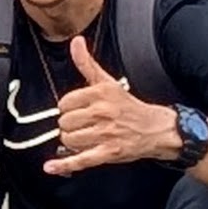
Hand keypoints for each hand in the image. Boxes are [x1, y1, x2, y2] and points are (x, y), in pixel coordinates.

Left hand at [44, 35, 178, 175]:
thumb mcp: (108, 82)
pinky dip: (64, 165)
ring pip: (69, 140)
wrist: (156, 129)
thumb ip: (87, 62)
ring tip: (85, 137)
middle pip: (64, 122)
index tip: (78, 110)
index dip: (68, 108)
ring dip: (72, 141)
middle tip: (84, 124)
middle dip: (70, 125)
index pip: (65, 103)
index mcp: (100, 94)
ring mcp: (105, 134)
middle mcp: (102, 112)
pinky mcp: (109, 153)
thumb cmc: (129, 106)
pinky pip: (81, 160)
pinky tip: (51, 167)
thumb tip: (76, 41)